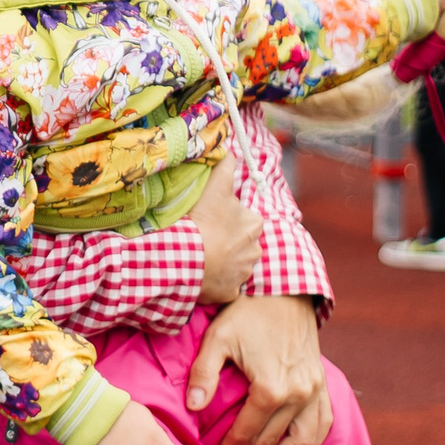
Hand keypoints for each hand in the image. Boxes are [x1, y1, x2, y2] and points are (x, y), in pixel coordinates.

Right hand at [187, 171, 261, 305]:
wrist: (188, 259)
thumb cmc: (203, 221)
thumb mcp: (215, 188)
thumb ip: (226, 167)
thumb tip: (231, 151)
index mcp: (255, 223)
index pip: (245, 218)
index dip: (228, 216)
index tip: (211, 218)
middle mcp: (256, 250)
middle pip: (241, 242)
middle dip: (228, 240)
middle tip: (204, 237)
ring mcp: (243, 273)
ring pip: (234, 264)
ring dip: (222, 261)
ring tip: (200, 256)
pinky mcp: (231, 293)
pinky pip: (224, 286)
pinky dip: (215, 282)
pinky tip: (200, 274)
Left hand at [188, 294, 332, 444]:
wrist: (285, 291)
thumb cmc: (247, 313)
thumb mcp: (218, 338)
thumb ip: (204, 374)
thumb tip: (193, 407)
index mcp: (271, 388)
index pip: (247, 432)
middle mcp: (298, 395)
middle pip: (271, 441)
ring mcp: (315, 390)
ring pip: (302, 440)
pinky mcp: (322, 384)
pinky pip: (322, 424)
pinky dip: (308, 443)